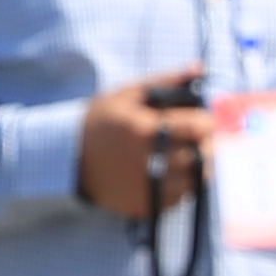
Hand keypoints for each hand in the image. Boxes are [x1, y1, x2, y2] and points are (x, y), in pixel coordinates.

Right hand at [74, 69, 207, 221]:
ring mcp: (147, 189)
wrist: (69, 158)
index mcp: (146, 130)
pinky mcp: (145, 207)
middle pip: (202, 156)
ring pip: (195, 182)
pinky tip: (166, 172)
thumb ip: (167, 82)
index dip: (206, 121)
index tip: (199, 119)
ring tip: (181, 155)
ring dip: (195, 167)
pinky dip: (181, 185)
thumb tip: (200, 69)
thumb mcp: (129, 94)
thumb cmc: (102, 121)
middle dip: (204, 145)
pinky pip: (179, 198)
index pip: (199, 127)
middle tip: (193, 138)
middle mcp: (149, 162)